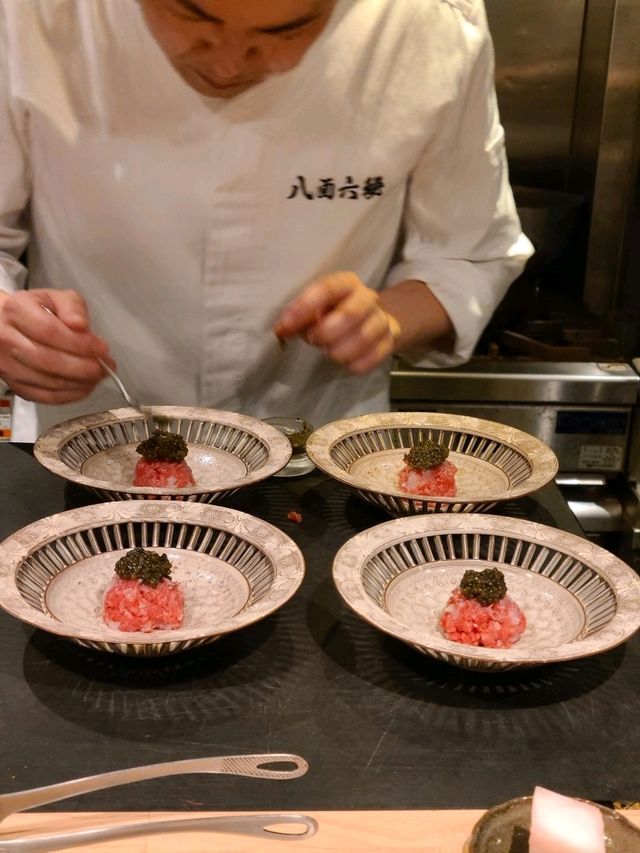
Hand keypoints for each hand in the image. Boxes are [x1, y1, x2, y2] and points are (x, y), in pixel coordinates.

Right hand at [0, 288, 112, 403]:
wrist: (5, 324)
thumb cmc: (34, 310)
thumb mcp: (54, 297)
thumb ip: (72, 307)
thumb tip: (80, 325)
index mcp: (16, 311)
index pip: (50, 332)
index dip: (80, 343)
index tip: (101, 348)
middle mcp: (7, 339)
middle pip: (49, 360)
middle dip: (83, 367)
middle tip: (104, 366)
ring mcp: (7, 364)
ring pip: (48, 381)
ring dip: (80, 383)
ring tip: (97, 376)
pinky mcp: (14, 384)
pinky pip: (44, 396)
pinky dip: (69, 395)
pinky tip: (84, 386)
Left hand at [274, 272, 399, 374]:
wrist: (370, 322)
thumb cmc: (333, 314)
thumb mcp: (315, 309)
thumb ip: (298, 318)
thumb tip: (281, 330)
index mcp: (346, 283)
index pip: (328, 288)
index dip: (305, 306)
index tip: (286, 324)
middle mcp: (367, 297)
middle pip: (351, 313)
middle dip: (326, 332)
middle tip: (314, 340)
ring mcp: (381, 319)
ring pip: (364, 336)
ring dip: (340, 350)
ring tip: (329, 353)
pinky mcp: (389, 341)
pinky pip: (375, 356)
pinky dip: (357, 364)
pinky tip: (347, 364)